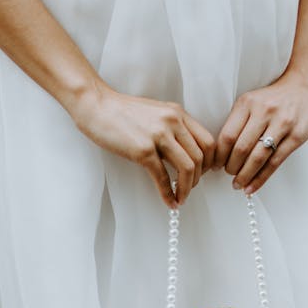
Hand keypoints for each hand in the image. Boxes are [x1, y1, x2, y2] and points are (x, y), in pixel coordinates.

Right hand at [71, 83, 215, 207]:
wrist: (97, 106)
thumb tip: (184, 152)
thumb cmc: (122, 111)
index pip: (207, 141)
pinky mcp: (143, 150)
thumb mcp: (156, 112)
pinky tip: (170, 201)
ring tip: (182, 197)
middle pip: (201, 157)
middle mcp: (172, 122)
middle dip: (199, 178)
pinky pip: (162, 177)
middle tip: (191, 188)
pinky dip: (168, 193)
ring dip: (187, 188)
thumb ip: (172, 127)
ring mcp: (158, 136)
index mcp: (178, 113)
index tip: (205, 173)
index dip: (210, 162)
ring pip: (187, 168)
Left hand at [215, 68, 307, 194]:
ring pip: (257, 158)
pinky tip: (252, 187)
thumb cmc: (274, 98)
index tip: (215, 165)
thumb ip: (238, 122)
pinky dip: (261, 178)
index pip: (227, 136)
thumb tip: (221, 152)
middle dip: (231, 168)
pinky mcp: (296, 136)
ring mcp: (281, 124)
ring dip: (245, 176)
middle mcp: (263, 112)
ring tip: (238, 184)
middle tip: (229, 175)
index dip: (219, 156)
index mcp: (247, 103)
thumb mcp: (251, 101)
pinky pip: (274, 162)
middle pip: (241, 149)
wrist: (305, 85)